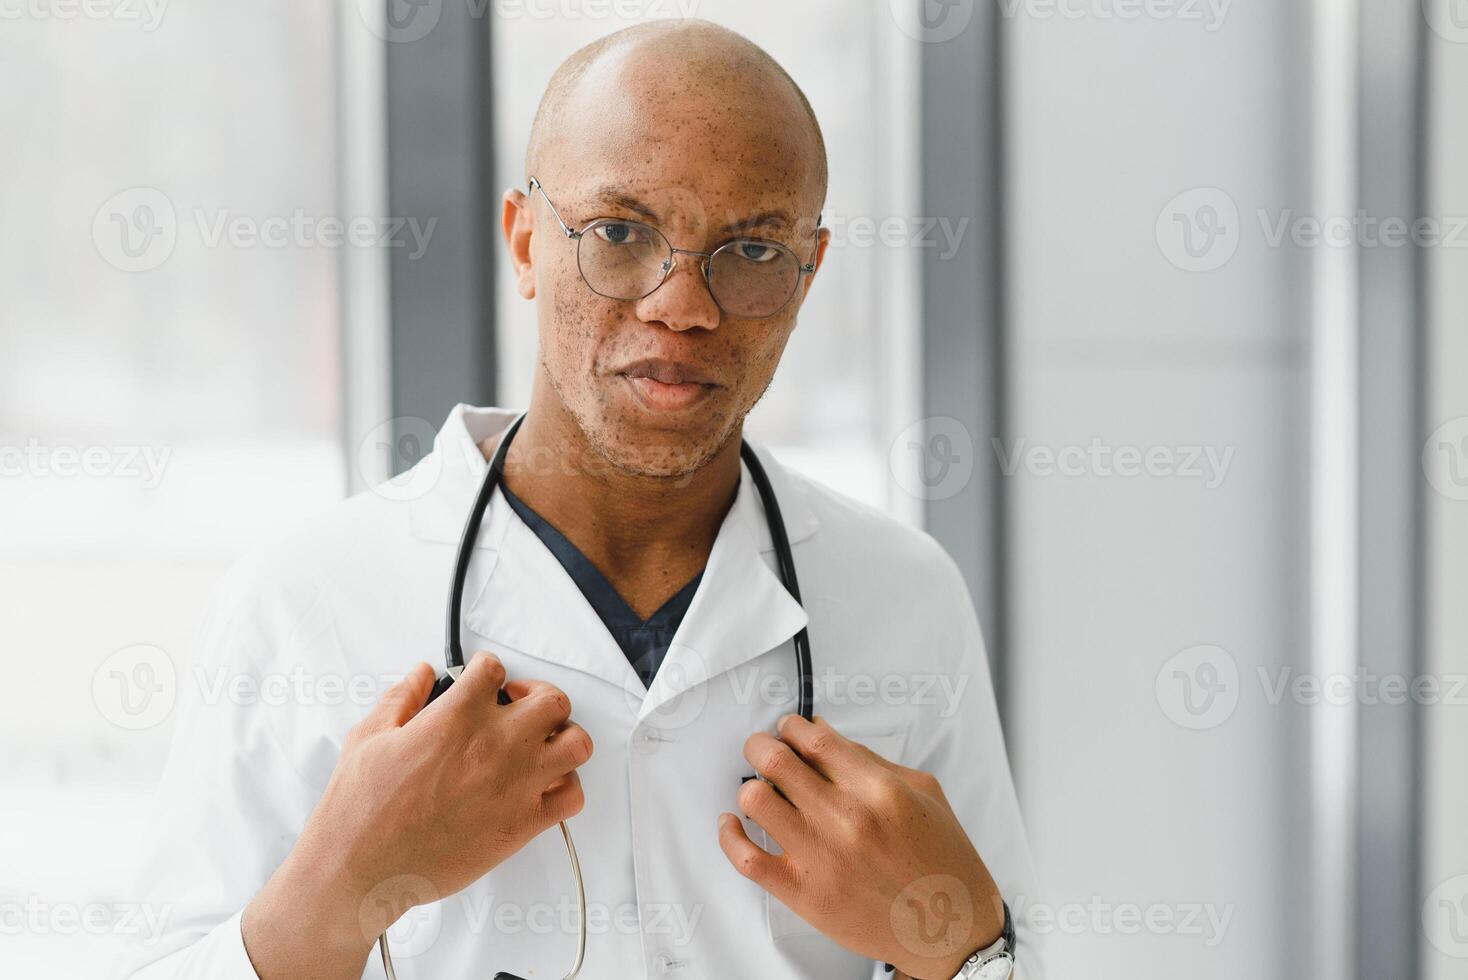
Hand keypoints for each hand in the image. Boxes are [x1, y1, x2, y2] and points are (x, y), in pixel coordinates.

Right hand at [242, 653, 592, 978]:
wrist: (363, 870)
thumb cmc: (361, 811)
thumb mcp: (369, 737)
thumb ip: (402, 698)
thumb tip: (421, 675)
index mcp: (456, 718)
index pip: (494, 668)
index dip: (486, 670)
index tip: (482, 680)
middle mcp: (494, 745)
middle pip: (551, 699)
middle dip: (536, 696)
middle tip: (517, 706)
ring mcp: (515, 784)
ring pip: (576, 743)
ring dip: (562, 737)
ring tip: (539, 743)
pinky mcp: (523, 823)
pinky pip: (572, 797)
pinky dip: (565, 786)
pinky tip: (541, 785)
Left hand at [718, 714, 1002, 979]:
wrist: (950, 928)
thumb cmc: (941, 860)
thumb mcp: (923, 792)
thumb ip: (871, 760)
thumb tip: (821, 734)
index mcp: (878, 790)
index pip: (813, 739)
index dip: (791, 726)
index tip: (787, 728)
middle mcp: (847, 819)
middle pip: (776, 761)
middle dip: (761, 746)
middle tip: (762, 749)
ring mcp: (822, 858)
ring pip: (755, 800)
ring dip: (752, 787)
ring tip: (761, 790)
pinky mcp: (804, 894)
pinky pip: (747, 858)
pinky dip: (729, 836)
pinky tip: (733, 824)